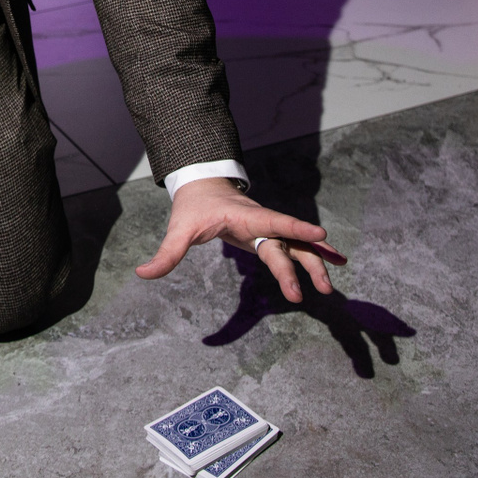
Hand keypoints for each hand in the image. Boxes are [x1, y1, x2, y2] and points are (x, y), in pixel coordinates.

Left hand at [136, 177, 345, 302]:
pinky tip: (334, 263)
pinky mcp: (268, 237)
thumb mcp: (178, 229)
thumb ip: (166, 253)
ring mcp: (267, 230)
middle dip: (302, 265)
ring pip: (296, 246)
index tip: (318, 233)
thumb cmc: (193, 207)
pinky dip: (314, 254)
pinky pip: (294, 247)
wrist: (204, 185)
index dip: (295, 228)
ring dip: (314, 263)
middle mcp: (262, 223)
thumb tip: (143, 274)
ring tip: (330, 285)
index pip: (273, 222)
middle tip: (313, 292)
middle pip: (286, 244)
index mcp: (244, 217)